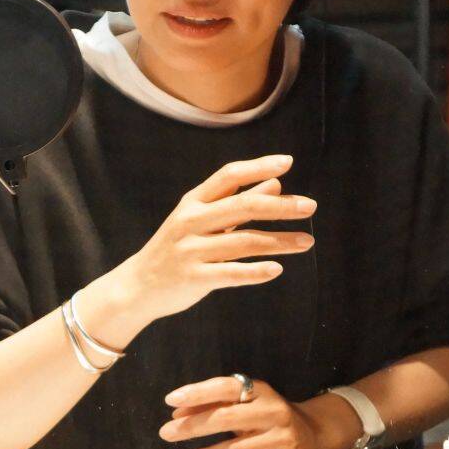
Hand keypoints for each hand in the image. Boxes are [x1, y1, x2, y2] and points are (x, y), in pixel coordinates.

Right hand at [108, 155, 315, 325]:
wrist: (138, 286)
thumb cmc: (177, 248)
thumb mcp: (202, 220)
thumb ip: (237, 202)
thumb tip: (276, 184)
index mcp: (193, 202)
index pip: (229, 176)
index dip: (258, 167)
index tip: (288, 162)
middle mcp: (191, 221)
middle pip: (243, 207)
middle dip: (280, 206)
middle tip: (310, 207)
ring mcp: (191, 250)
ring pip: (244, 242)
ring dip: (280, 242)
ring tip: (307, 242)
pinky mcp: (193, 278)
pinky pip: (231, 273)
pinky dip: (255, 272)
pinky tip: (277, 269)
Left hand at [158, 376, 358, 448]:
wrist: (314, 435)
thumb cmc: (268, 417)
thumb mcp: (245, 404)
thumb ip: (213, 404)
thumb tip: (177, 413)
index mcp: (260, 392)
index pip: (226, 387)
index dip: (197, 392)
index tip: (170, 400)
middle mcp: (273, 412)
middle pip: (226, 418)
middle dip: (193, 427)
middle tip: (166, 433)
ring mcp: (281, 439)